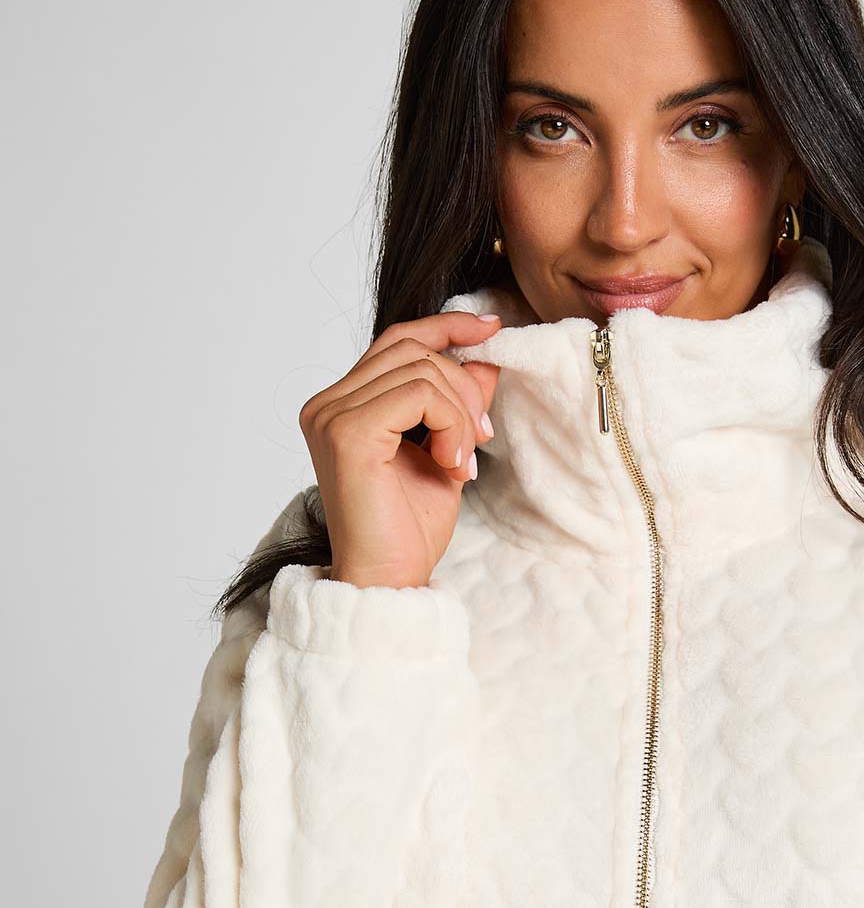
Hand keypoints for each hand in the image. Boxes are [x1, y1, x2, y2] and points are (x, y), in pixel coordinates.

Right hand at [299, 311, 502, 589]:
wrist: (389, 581)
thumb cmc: (408, 529)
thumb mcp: (447, 451)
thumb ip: (458, 404)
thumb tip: (484, 356)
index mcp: (343, 405)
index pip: (397, 340)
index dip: (446, 326)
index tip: (492, 329)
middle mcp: (327, 404)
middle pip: (412, 348)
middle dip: (464, 384)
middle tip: (483, 435)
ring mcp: (331, 415)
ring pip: (421, 368)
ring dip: (461, 412)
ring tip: (463, 460)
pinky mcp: (346, 432)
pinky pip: (419, 394)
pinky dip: (451, 424)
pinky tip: (453, 463)